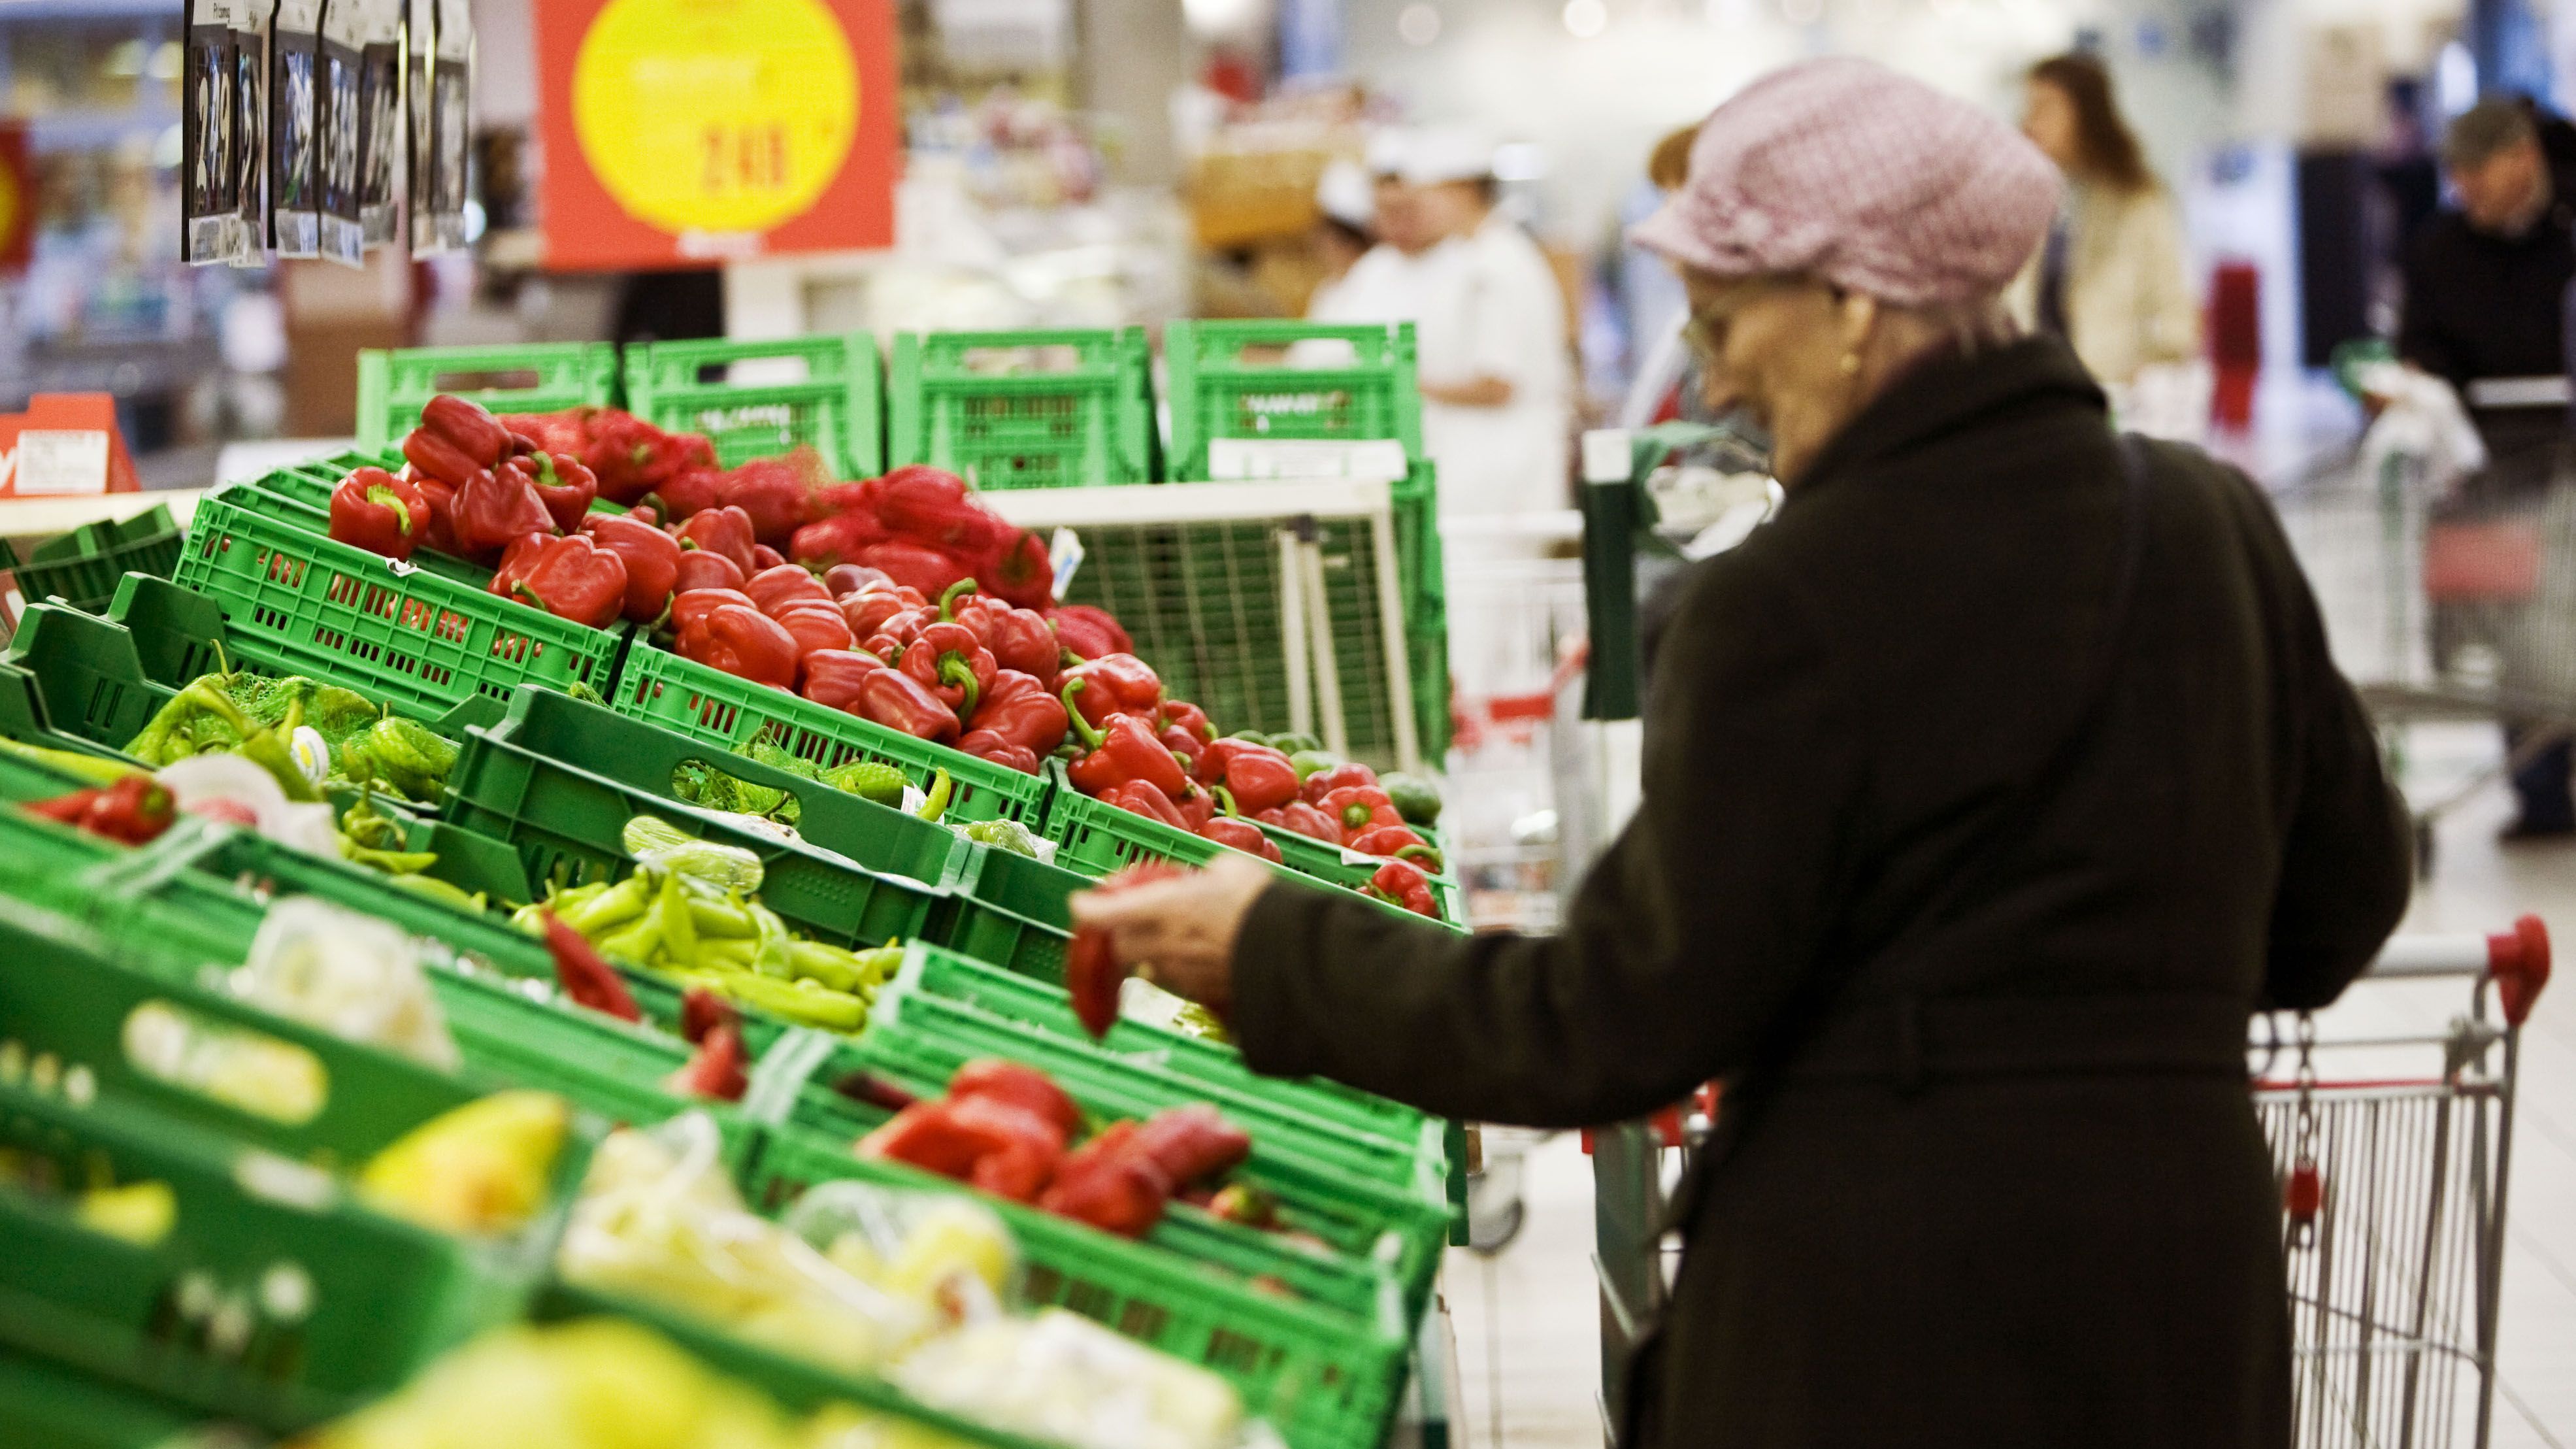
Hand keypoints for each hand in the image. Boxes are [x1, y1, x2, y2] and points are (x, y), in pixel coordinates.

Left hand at [1068, 855, 1272, 1018]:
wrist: (1290, 953)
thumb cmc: (1259, 902)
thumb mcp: (1229, 868)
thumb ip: (1205, 874)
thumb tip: (1206, 877)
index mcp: (1162, 908)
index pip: (1104, 913)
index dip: (1087, 908)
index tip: (1080, 902)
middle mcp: (1162, 944)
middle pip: (1121, 942)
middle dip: (1122, 930)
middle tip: (1134, 915)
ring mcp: (1178, 973)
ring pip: (1146, 963)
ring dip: (1149, 948)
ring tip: (1173, 933)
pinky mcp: (1198, 993)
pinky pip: (1174, 980)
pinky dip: (1175, 967)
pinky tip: (1198, 955)